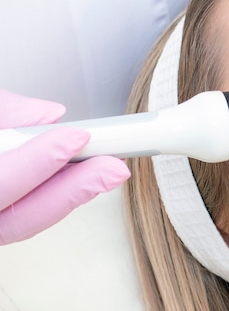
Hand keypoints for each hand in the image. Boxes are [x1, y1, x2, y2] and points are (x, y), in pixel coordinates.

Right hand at [0, 89, 129, 244]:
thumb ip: (3, 110)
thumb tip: (49, 115)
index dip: (36, 161)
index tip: (75, 137)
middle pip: (16, 217)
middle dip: (71, 191)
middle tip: (113, 167)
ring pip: (20, 223)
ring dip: (69, 198)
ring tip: (106, 172)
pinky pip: (18, 218)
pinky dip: (51, 198)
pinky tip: (78, 177)